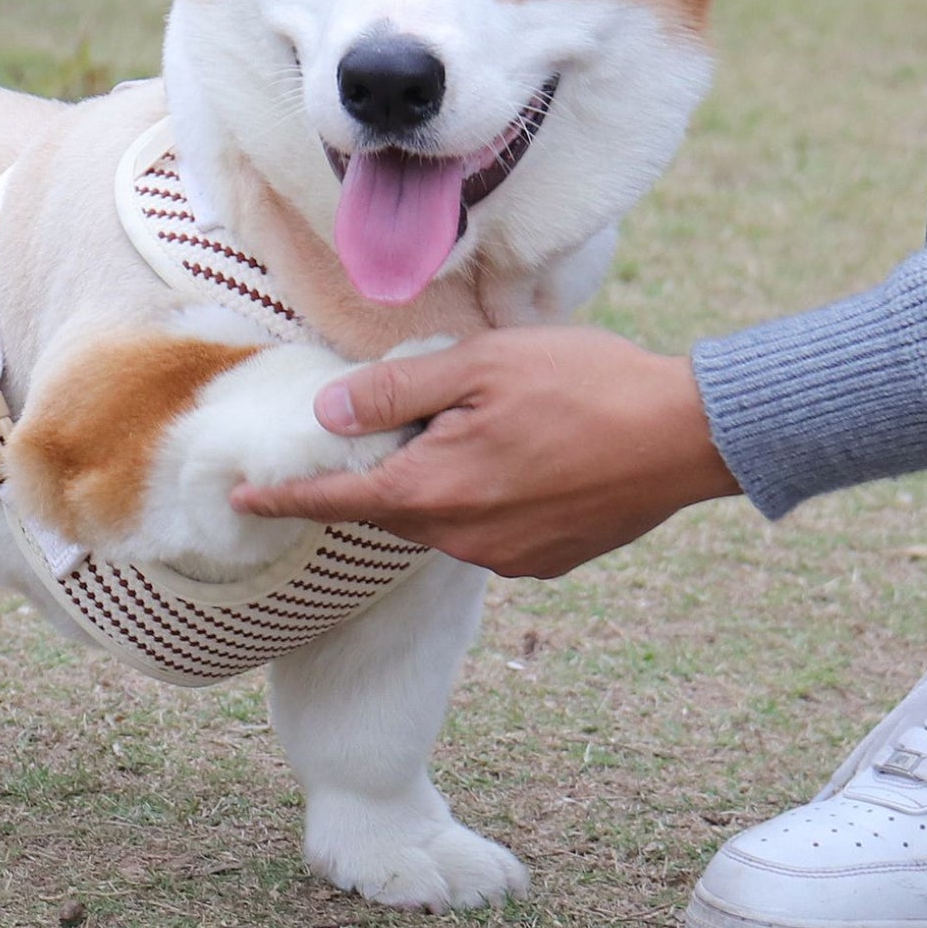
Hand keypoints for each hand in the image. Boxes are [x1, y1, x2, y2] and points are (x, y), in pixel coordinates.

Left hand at [229, 329, 740, 578]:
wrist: (686, 434)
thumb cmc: (583, 383)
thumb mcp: (479, 366)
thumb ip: (396, 393)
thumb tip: (327, 411)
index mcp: (435, 489)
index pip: (336, 499)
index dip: (284, 500)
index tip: (240, 503)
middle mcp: (462, 537)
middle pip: (389, 508)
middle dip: (371, 477)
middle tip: (370, 433)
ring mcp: (507, 557)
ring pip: (439, 520)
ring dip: (434, 483)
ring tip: (471, 428)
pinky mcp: (545, 561)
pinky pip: (486, 533)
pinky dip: (481, 500)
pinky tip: (517, 458)